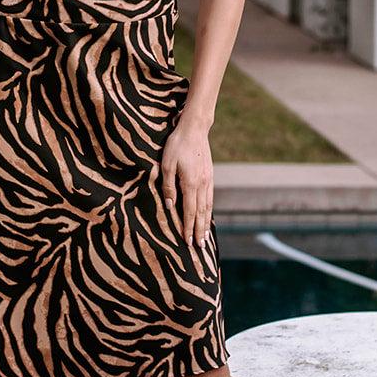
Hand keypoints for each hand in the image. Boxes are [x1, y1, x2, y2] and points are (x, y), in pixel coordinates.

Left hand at [159, 116, 212, 247]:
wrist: (195, 129)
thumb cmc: (177, 145)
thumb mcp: (166, 164)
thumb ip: (168, 186)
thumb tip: (171, 206)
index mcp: (191, 183)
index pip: (189, 211)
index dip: (188, 227)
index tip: (188, 242)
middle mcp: (202, 184)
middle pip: (201, 213)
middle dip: (200, 231)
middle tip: (200, 247)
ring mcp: (208, 180)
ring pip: (208, 207)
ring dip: (206, 223)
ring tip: (205, 237)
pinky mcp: (210, 176)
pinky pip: (210, 198)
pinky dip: (209, 211)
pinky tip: (207, 217)